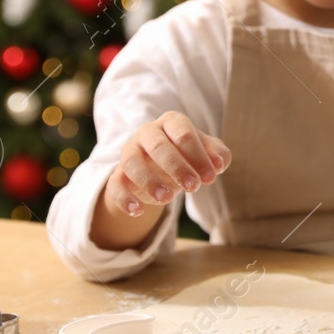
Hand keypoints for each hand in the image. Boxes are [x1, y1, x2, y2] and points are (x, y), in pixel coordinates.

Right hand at [105, 111, 230, 217]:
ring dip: (148, 181)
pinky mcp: (118, 174)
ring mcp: (129, 152)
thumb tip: (219, 164)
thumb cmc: (188, 157)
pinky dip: (124, 198)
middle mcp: (147, 133)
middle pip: (158, 145)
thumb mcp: (206, 154)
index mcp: (171, 122)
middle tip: (193, 187)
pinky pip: (115, 184)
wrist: (162, 172)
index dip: (198, 155)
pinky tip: (138, 210)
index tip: (210, 178)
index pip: (183, 133)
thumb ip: (218, 154)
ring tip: (166, 199)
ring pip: (131, 162)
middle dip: (176, 167)